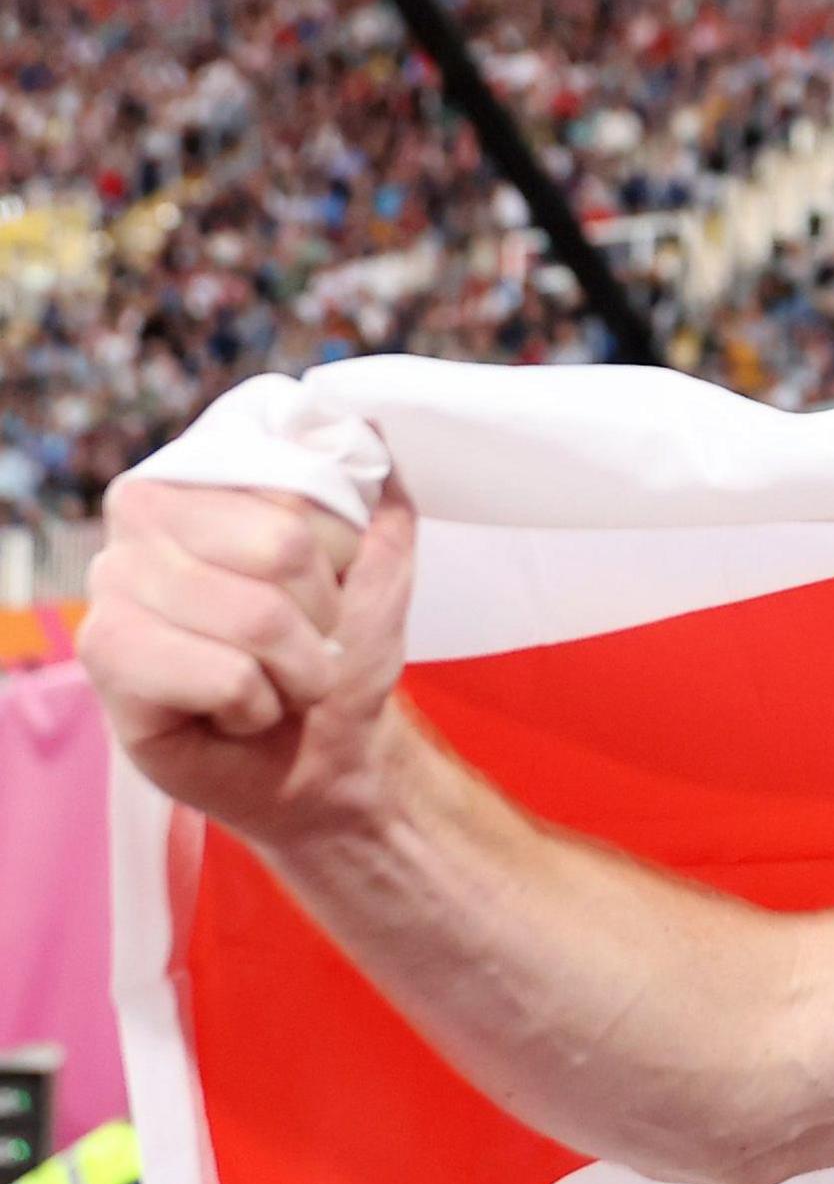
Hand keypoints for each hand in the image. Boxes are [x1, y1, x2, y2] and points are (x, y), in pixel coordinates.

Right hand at [79, 475, 416, 840]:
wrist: (325, 759)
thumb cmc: (338, 660)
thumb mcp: (378, 574)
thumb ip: (376, 502)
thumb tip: (368, 424)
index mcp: (202, 478)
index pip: (300, 497)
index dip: (338, 563)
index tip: (322, 596)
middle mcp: (140, 517)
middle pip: (281, 549)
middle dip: (320, 621)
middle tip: (298, 649)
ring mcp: (113, 585)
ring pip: (255, 618)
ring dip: (295, 672)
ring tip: (268, 681)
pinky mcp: (105, 657)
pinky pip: (225, 677)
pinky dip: (255, 707)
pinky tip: (229, 711)